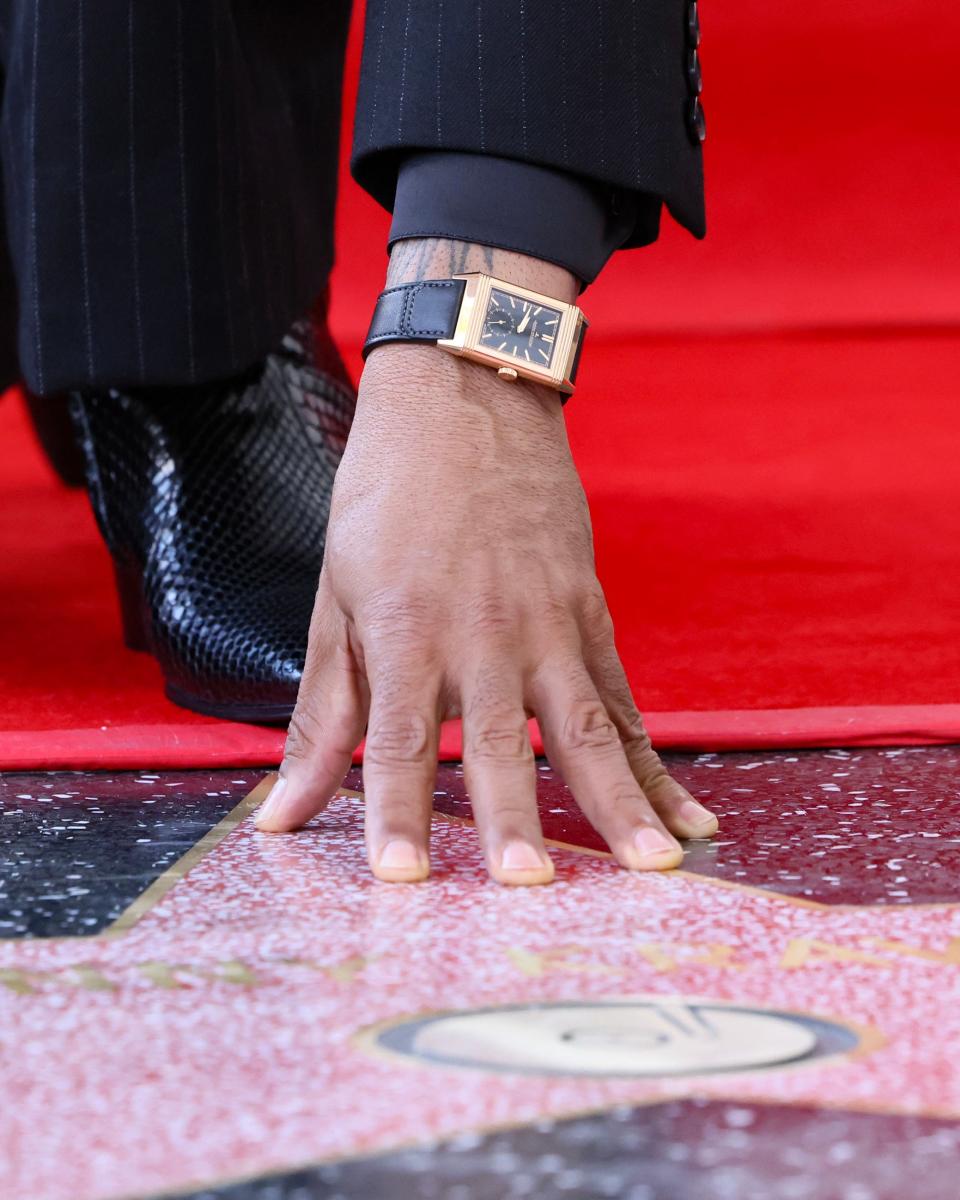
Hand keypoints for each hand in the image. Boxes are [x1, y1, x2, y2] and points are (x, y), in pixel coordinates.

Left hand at [255, 239, 718, 882]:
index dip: (397, 810)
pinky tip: (688, 809)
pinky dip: (655, 759)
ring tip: (658, 864)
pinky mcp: (590, 612)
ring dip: (622, 800)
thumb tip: (283, 811)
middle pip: (504, 739)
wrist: (466, 393)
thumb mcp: (338, 592)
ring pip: (588, 724)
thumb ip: (325, 708)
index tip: (401, 880)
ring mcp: (548, 620)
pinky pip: (624, 697)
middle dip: (517, 819)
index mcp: (408, 624)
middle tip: (530, 888)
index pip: (402, 736)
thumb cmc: (386, 495)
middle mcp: (484, 628)